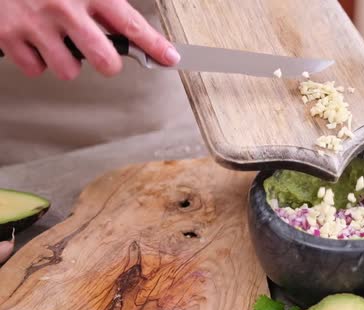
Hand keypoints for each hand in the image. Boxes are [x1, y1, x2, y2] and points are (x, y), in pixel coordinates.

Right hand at [0, 0, 180, 79]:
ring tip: (58, 41)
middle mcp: (63, 8)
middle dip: (108, 64)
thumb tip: (128, 24)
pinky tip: (36, 42)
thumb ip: (104, 2)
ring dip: (67, 61)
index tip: (169, 58)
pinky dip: (37, 60)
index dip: (154, 45)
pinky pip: (35, 69)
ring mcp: (35, 24)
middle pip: (104, 60)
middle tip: (103, 56)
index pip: (130, 24)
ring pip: (68, 70)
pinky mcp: (8, 35)